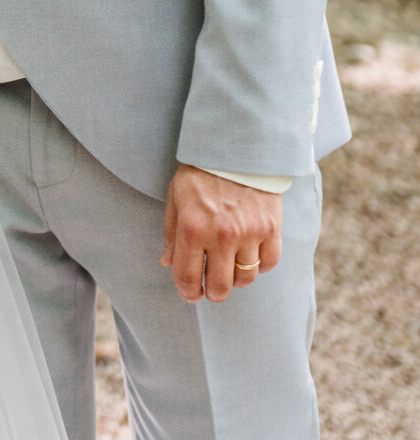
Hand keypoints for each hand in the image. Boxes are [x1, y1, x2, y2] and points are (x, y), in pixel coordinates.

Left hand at [161, 166, 281, 302]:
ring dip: (237, 279)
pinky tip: (251, 255)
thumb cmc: (201, 172)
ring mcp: (249, 233)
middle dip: (214, 292)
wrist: (237, 146)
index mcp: (192, 229)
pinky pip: (269, 263)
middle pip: (221, 287)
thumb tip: (168, 263)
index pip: (188, 277)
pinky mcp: (271, 228)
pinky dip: (260, 265)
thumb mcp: (176, 197)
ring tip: (231, 267)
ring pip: (246, 279)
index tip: (191, 293)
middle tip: (212, 288)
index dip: (188, 292)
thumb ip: (171, 233)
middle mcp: (221, 236)